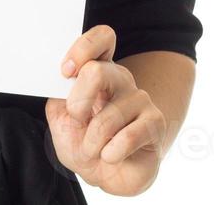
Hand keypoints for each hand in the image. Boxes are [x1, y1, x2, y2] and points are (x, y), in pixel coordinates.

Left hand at [44, 25, 165, 196]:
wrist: (106, 176)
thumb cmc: (85, 143)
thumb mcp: (61, 118)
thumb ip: (58, 95)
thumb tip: (63, 79)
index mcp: (99, 70)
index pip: (102, 38)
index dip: (82, 49)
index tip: (66, 72)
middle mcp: (121, 79)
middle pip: (97, 71)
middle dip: (77, 104)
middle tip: (77, 121)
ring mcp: (140, 99)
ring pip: (106, 117)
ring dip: (91, 142)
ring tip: (95, 149)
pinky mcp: (155, 123)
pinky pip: (127, 137)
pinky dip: (110, 153)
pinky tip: (111, 155)